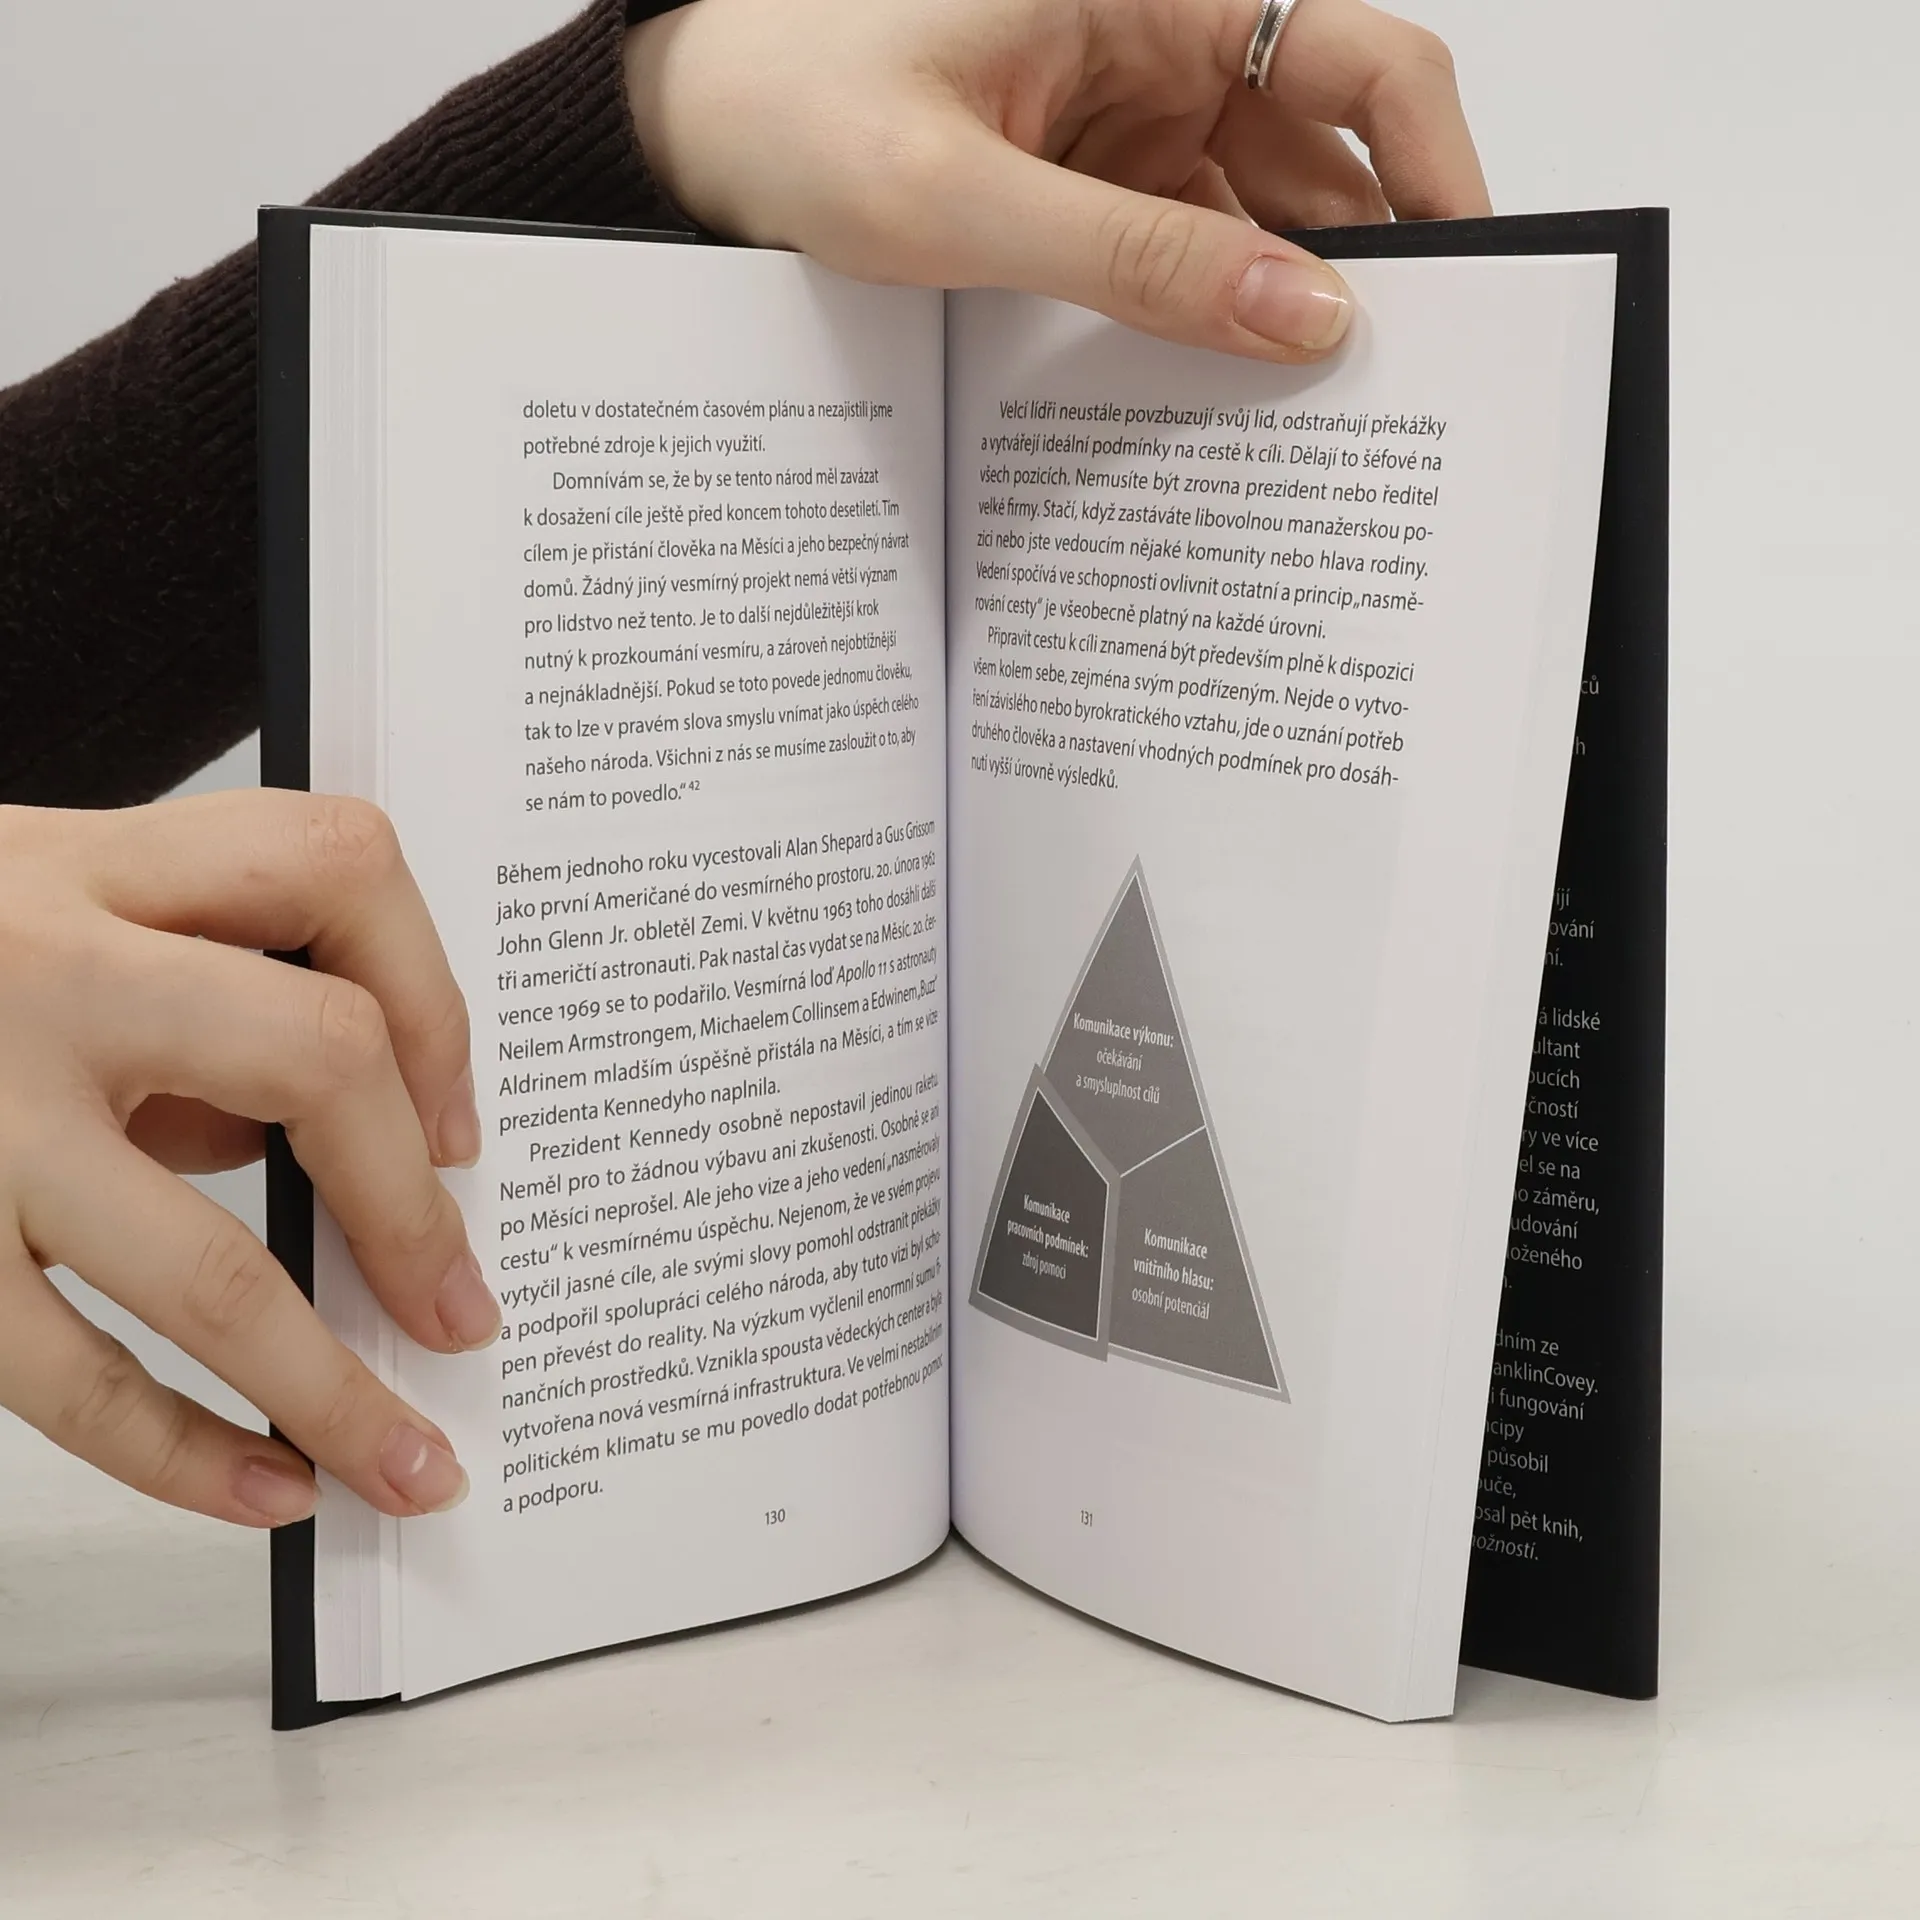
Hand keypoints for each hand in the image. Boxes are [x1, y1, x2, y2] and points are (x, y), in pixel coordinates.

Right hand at [0, 793, 493, 1526]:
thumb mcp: (40, 919)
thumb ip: (190, 1007)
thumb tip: (348, 1167)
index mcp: (93, 867)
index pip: (334, 869)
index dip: (435, 995)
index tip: (463, 1120)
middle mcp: (42, 974)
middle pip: (317, 1057)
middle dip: (416, 1209)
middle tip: (463, 1306)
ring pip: (207, 1267)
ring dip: (333, 1389)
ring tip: (410, 1460)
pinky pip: (65, 1377)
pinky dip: (181, 1452)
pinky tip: (262, 1483)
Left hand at [626, 0, 1488, 361]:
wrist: (701, 134)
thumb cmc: (799, 110)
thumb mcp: (966, 196)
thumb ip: (1136, 259)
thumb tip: (1300, 318)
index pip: (1364, 60)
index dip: (1437, 168)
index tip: (1470, 284)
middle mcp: (1171, 44)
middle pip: (1328, 155)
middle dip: (1364, 266)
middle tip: (1394, 394)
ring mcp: (1138, 121)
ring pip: (1263, 218)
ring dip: (1283, 310)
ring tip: (1312, 424)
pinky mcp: (1100, 184)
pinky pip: (1190, 252)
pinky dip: (1210, 320)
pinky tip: (1221, 398)